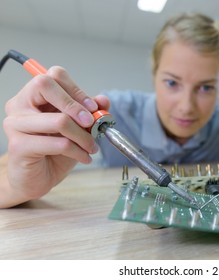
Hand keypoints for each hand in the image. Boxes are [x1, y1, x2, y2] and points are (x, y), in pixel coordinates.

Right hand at [2, 66, 109, 206]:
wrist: (38, 178)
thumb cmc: (55, 151)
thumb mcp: (77, 128)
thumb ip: (89, 111)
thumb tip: (103, 100)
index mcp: (32, 95)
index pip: (54, 76)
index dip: (77, 90)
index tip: (93, 108)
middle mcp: (19, 105)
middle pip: (46, 86)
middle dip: (77, 106)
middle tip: (92, 124)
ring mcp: (15, 124)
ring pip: (59, 120)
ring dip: (83, 136)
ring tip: (92, 147)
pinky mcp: (18, 145)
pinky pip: (58, 144)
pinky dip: (78, 151)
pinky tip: (84, 157)